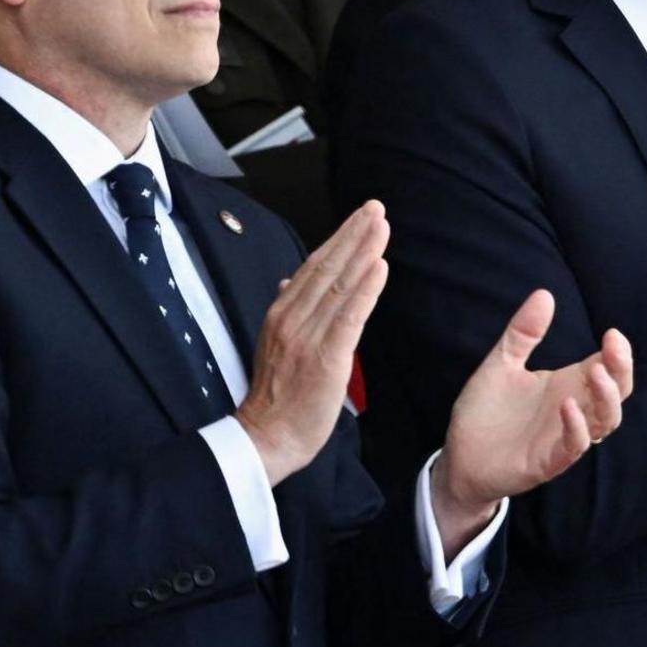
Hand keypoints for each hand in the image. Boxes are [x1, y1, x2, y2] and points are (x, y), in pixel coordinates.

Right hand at [232, 202, 389, 484]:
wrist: (264, 438)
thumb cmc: (275, 397)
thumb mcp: (275, 345)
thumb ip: (287, 311)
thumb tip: (290, 282)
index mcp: (281, 315)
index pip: (313, 268)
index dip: (338, 240)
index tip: (360, 218)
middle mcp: (292, 319)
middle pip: (326, 268)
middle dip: (353, 235)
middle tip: (375, 208)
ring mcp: (308, 337)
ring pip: (338, 286)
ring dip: (362, 252)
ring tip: (381, 226)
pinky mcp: (326, 358)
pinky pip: (348, 317)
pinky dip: (364, 290)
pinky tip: (379, 267)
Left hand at [433, 288, 634, 549]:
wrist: (459, 458)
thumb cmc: (486, 413)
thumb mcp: (501, 364)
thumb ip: (523, 332)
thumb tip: (545, 293)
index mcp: (568, 385)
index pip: (609, 367)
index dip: (618, 352)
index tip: (611, 332)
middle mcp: (574, 410)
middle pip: (618, 392)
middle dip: (621, 369)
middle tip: (612, 347)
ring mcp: (564, 437)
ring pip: (605, 421)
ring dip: (606, 397)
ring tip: (595, 372)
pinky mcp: (549, 461)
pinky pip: (574, 446)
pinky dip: (576, 428)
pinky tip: (566, 406)